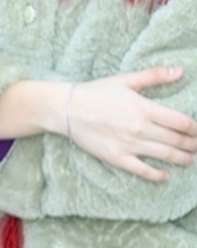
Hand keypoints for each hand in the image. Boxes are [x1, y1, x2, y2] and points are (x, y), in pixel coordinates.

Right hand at [61, 69, 196, 182]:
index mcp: (145, 108)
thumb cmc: (96, 92)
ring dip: (183, 159)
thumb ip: (154, 76)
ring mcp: (128, 144)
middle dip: (193, 144)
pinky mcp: (116, 157)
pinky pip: (142, 170)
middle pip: (177, 140)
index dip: (196, 128)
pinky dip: (156, 174)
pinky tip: (165, 175)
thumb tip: (180, 72)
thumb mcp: (126, 80)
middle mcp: (140, 128)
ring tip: (190, 159)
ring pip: (165, 155)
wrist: (65, 109)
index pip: (182, 122)